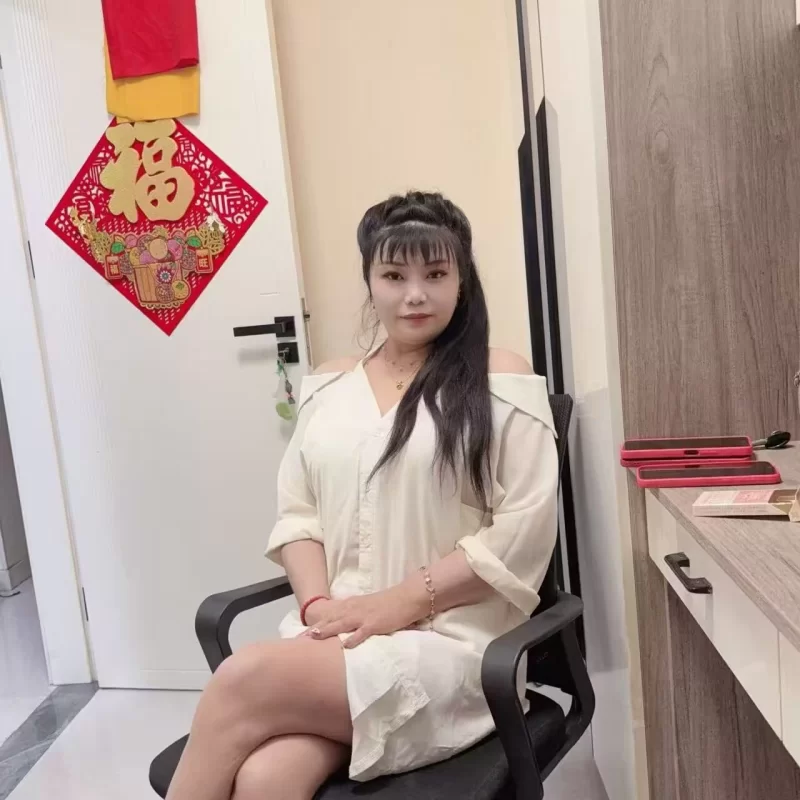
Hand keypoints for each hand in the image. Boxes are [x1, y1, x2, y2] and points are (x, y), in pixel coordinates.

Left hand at [307, 582, 428, 648]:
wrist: (407, 598)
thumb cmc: (388, 604)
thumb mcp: (367, 607)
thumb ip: (353, 616)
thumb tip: (342, 628)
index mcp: (351, 606)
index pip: (329, 615)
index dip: (315, 625)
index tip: (300, 635)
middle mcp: (354, 610)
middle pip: (330, 620)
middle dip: (314, 630)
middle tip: (299, 639)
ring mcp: (363, 617)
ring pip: (341, 624)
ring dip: (327, 630)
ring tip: (313, 638)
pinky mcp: (375, 624)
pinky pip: (361, 632)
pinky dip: (352, 639)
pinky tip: (344, 645)